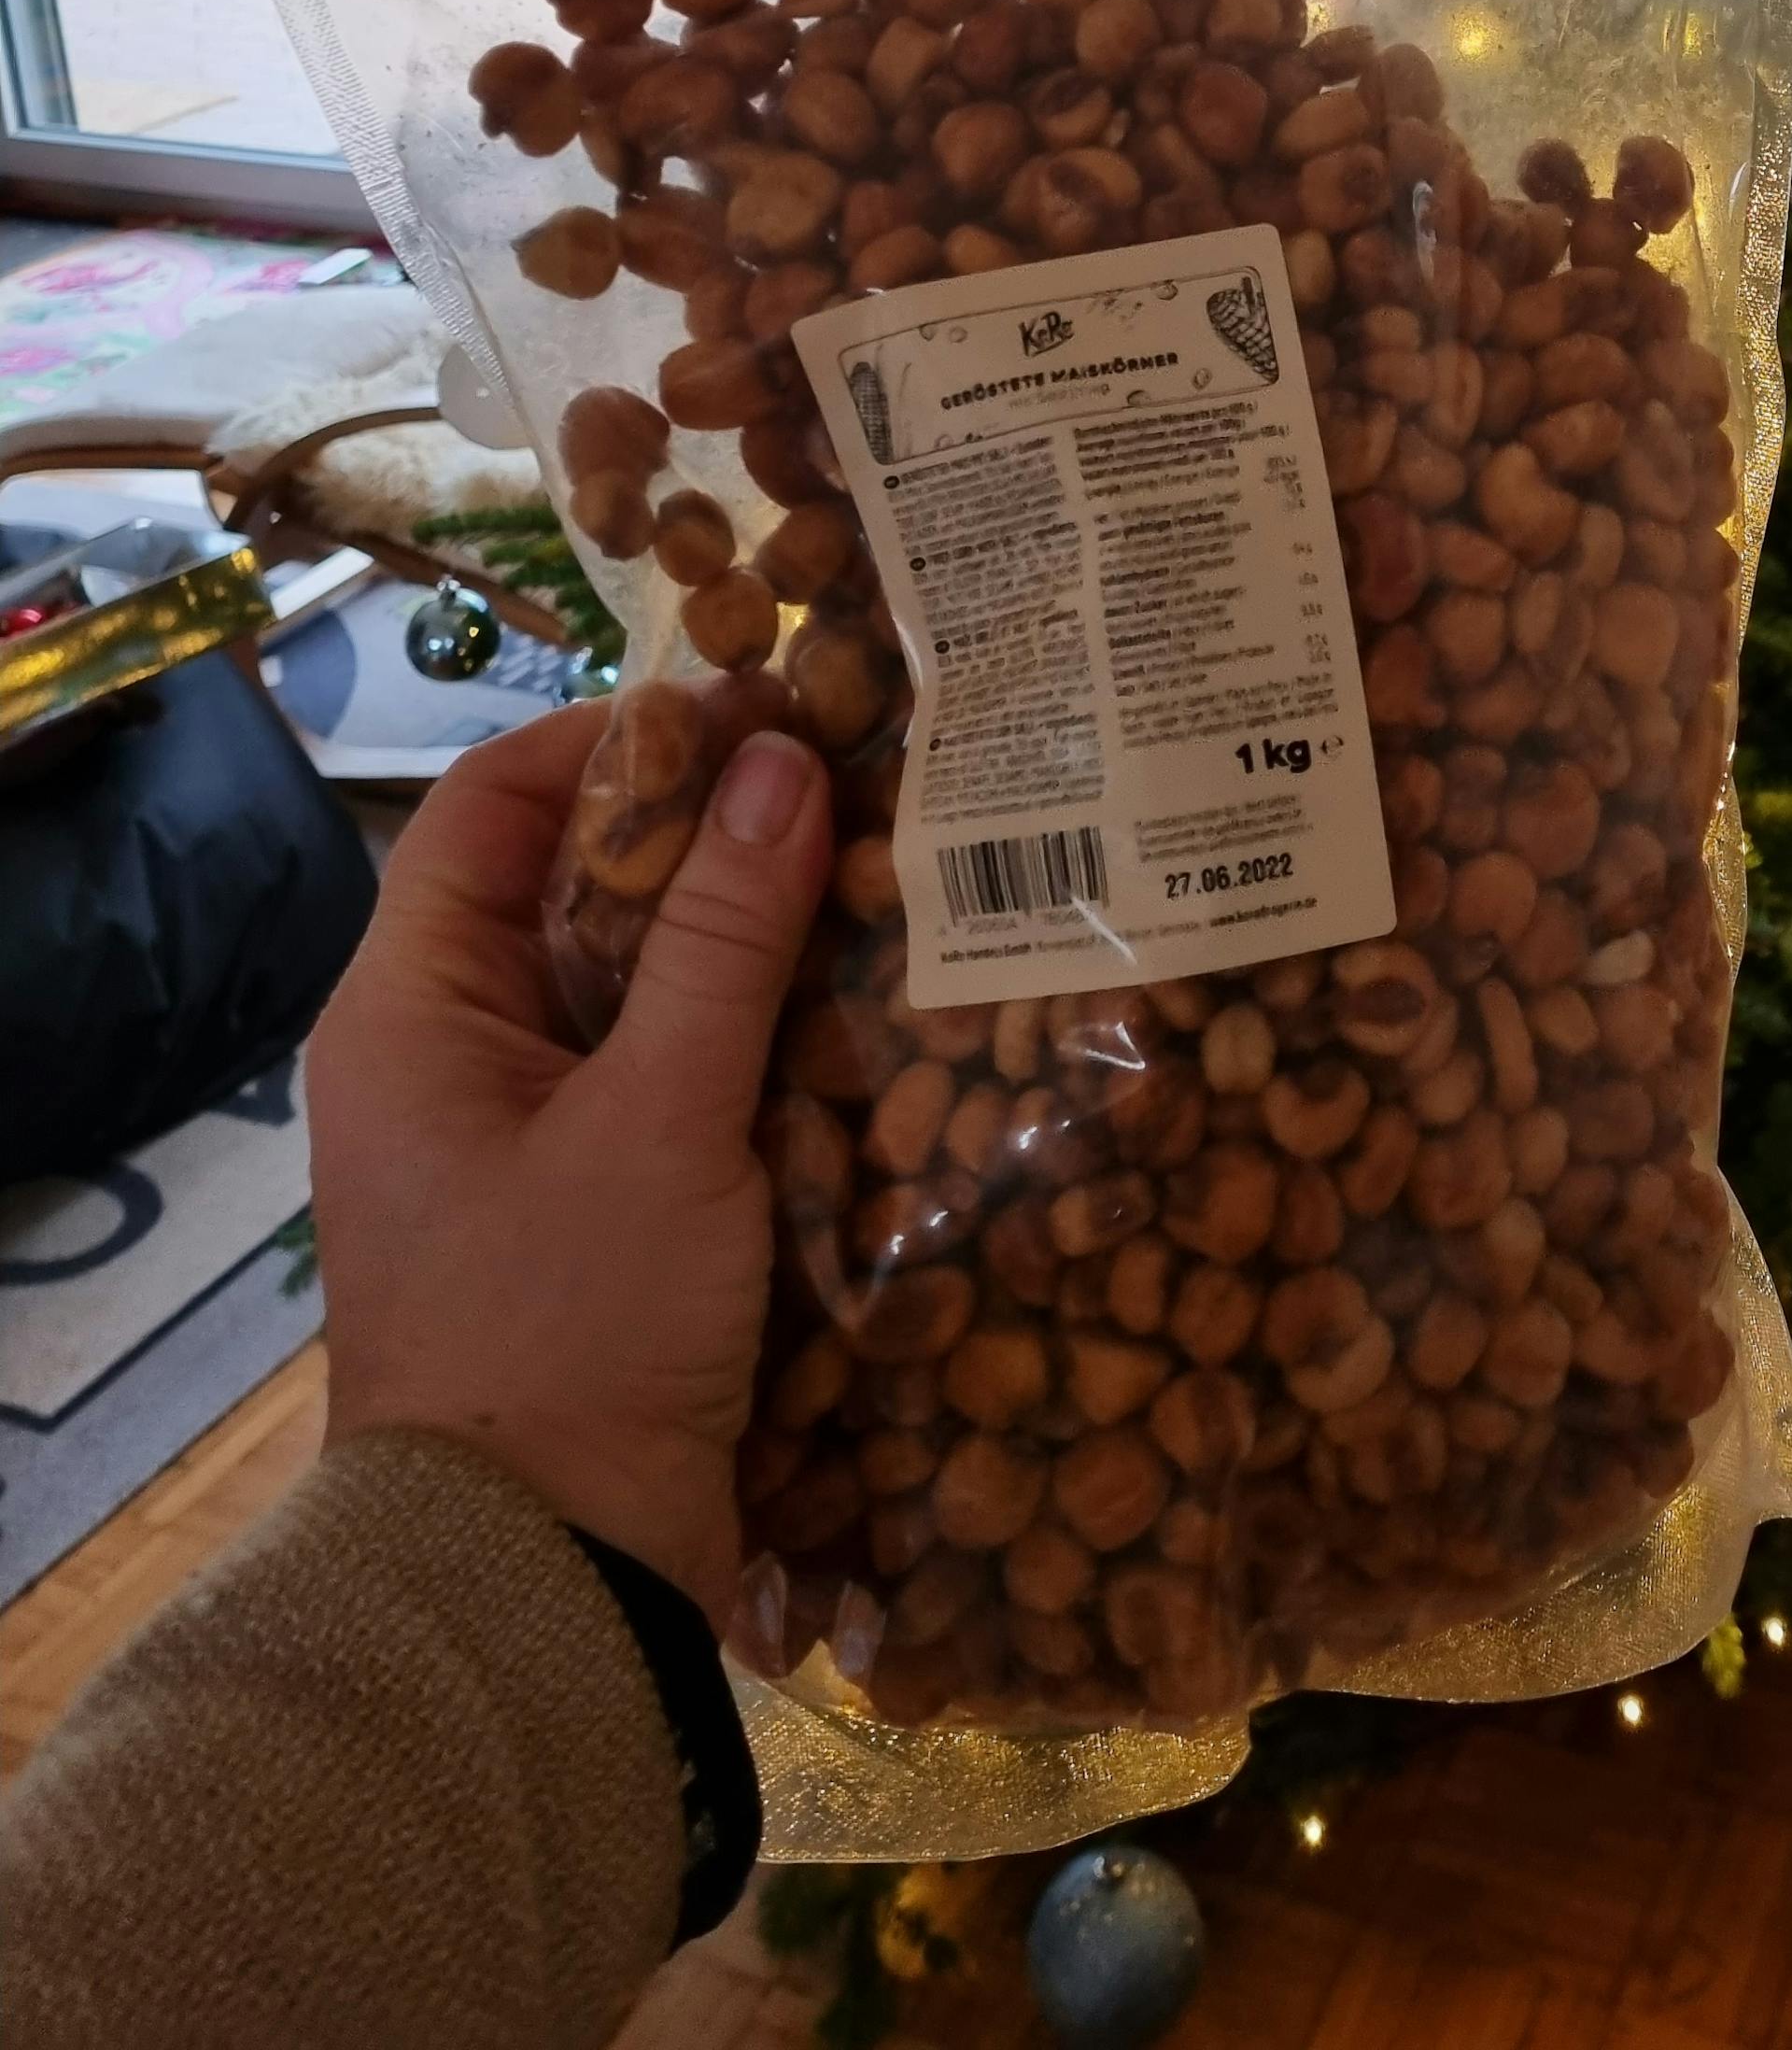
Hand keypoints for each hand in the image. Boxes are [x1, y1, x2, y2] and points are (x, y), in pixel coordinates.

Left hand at [308, 699, 831, 1618]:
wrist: (547, 1585)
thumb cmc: (571, 1328)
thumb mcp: (662, 1117)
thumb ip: (726, 936)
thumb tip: (785, 760)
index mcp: (411, 1015)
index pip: (490, 809)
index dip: (612, 741)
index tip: (747, 707)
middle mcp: (449, 1062)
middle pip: (575, 891)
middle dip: (708, 837)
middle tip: (845, 782)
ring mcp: (520, 1143)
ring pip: (635, 987)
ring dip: (746, 941)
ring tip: (880, 876)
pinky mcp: (592, 1213)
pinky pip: (667, 1080)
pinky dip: (751, 1041)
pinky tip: (864, 1011)